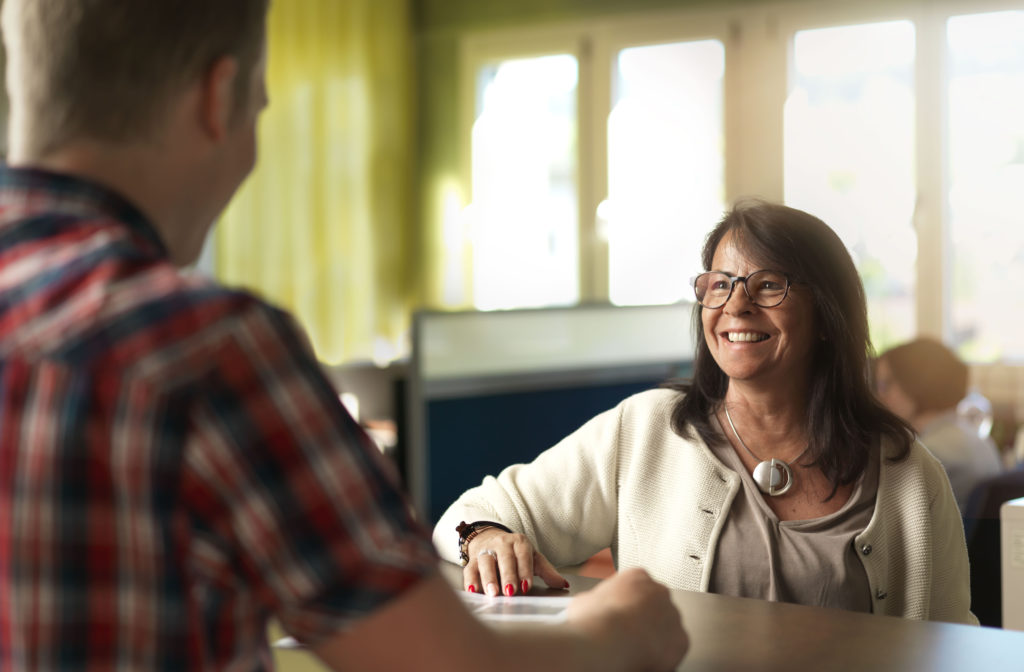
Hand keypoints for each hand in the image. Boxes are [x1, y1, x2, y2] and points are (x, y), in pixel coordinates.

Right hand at [464, 528, 567, 596]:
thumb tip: (563, 584)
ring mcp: (485, 551)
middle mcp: (501, 544)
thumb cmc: (515, 554)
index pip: (523, 555)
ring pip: (485, 562)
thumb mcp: (532, 558)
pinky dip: (470, 581)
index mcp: (519, 543)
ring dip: (488, 578)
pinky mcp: (472, 560)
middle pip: (504, 559)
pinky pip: (469, 569)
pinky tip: (473, 591)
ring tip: (493, 593)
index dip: (524, 570)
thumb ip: (547, 572)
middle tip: (510, 592)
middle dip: (507, 575)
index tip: (526, 586)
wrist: (489, 538)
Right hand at [567, 568, 688, 670]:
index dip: (625, 604)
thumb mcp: (583, 601)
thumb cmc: (593, 622)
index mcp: (637, 576)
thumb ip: (595, 601)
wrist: (608, 644)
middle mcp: (659, 592)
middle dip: (643, 619)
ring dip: (654, 637)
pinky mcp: (681, 640)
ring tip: (634, 650)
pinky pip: (673, 649)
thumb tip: (590, 608)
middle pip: (655, 606)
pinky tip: (644, 659)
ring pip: (666, 628)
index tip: (618, 615)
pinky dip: (662, 655)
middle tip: (627, 634)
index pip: (636, 587)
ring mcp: (673, 616)